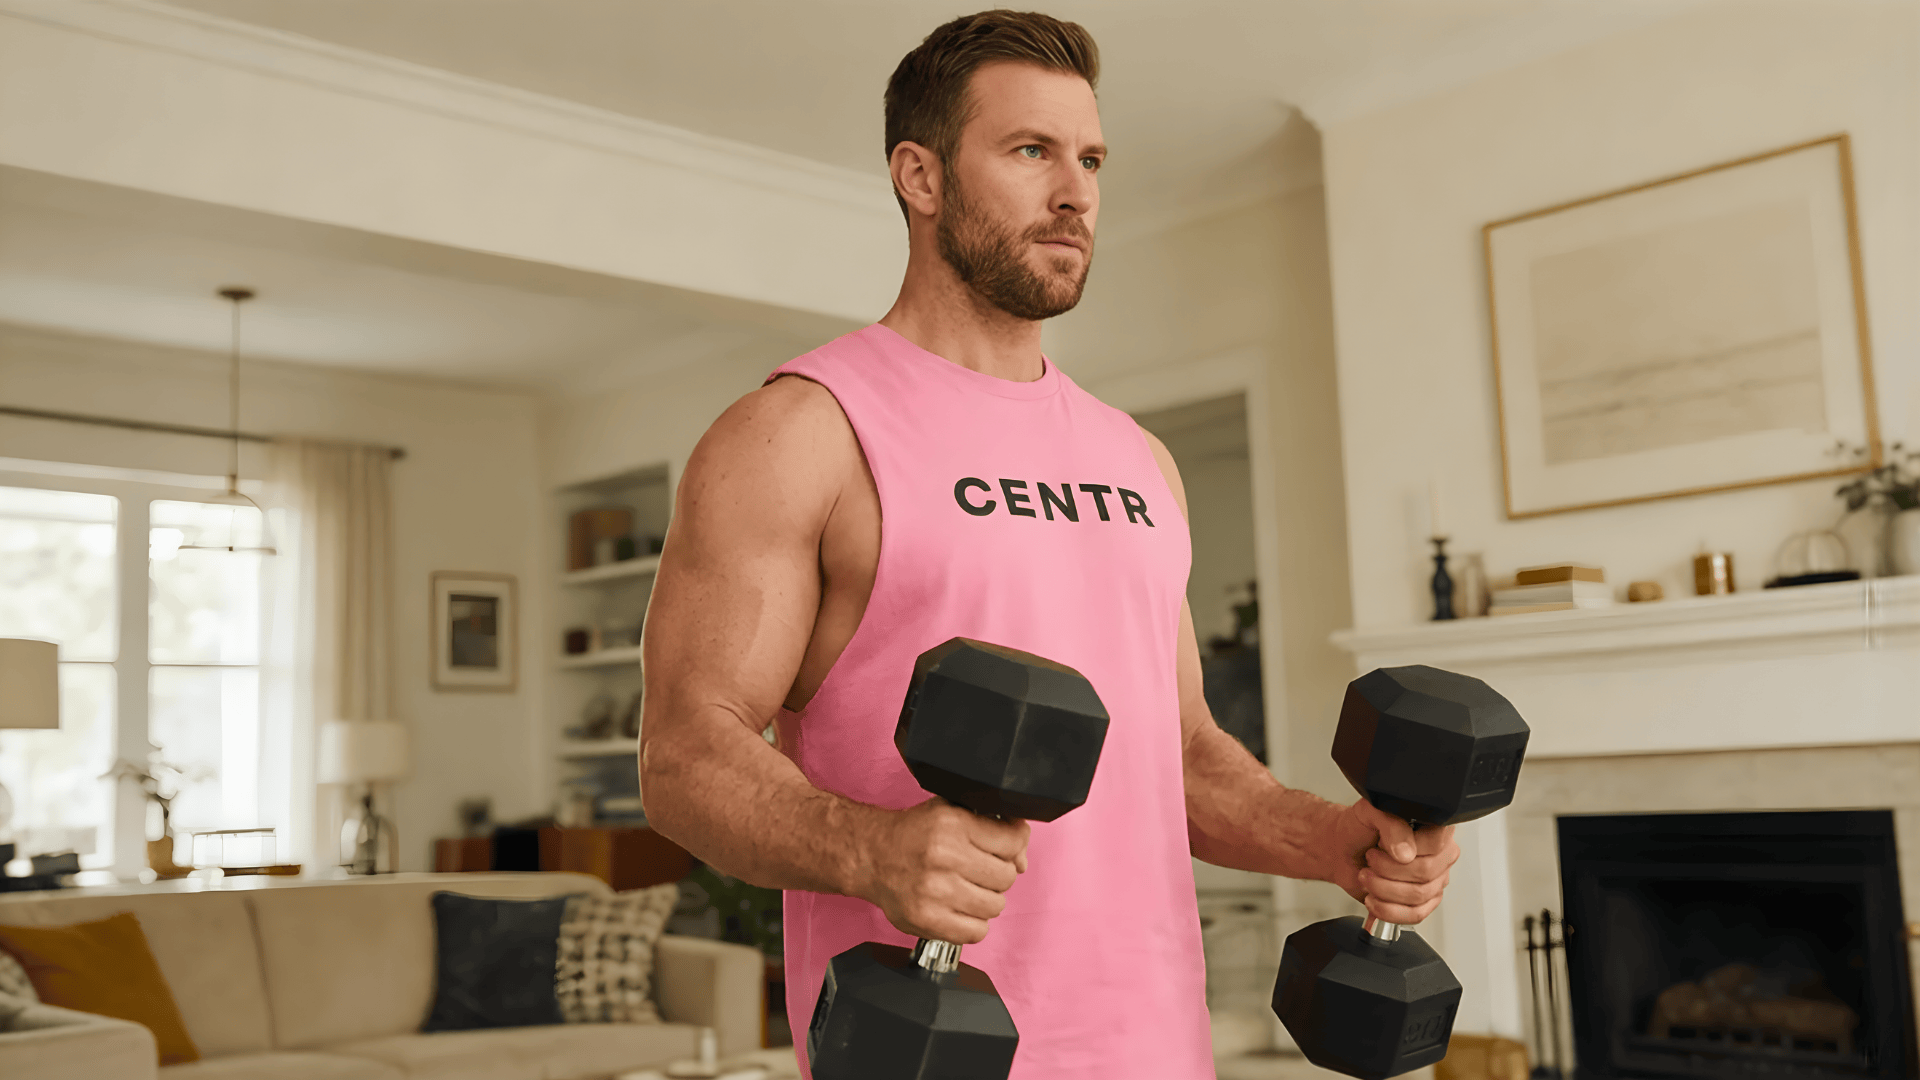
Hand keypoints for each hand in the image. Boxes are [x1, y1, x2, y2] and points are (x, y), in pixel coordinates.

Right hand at [857, 797, 1029, 943]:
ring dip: (986, 900)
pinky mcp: (927, 920)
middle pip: (1006, 877)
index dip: (1013, 846)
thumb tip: (1022, 861)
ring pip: (995, 906)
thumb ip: (993, 828)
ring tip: (966, 889)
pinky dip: (973, 923)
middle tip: (978, 870)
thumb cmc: (914, 834)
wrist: (871, 855)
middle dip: (997, 874)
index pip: (1013, 842)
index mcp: (952, 824)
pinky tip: (959, 909)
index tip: (1004, 849)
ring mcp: (935, 892)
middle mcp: (944, 857)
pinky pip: (977, 932)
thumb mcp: (951, 811)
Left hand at [1327, 798, 1458, 924]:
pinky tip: (1374, 899)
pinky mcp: (1423, 901)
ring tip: (1368, 877)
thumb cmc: (1358, 828)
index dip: (1406, 849)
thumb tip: (1406, 852)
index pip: (1435, 844)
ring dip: (1384, 889)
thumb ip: (1390, 824)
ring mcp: (1433, 879)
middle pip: (1425, 872)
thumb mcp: (1370, 812)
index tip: (1381, 846)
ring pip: (1418, 895)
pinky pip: (1415, 914)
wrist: (1342, 848)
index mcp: (1433, 827)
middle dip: (1388, 870)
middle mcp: (1438, 854)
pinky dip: (1388, 910)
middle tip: (1371, 860)